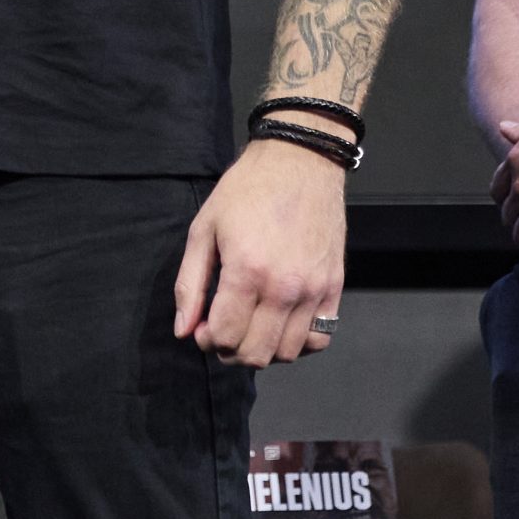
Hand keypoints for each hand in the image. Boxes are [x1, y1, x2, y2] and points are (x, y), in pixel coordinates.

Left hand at [172, 139, 347, 367]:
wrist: (300, 164)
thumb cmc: (246, 192)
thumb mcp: (203, 229)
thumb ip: (190, 283)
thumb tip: (183, 329)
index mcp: (247, 272)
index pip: (224, 336)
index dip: (206, 340)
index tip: (200, 327)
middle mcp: (285, 288)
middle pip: (256, 354)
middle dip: (229, 352)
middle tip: (219, 331)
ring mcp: (315, 291)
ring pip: (287, 353)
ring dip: (262, 350)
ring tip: (248, 326)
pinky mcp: (335, 288)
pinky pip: (319, 338)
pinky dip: (297, 343)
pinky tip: (279, 325)